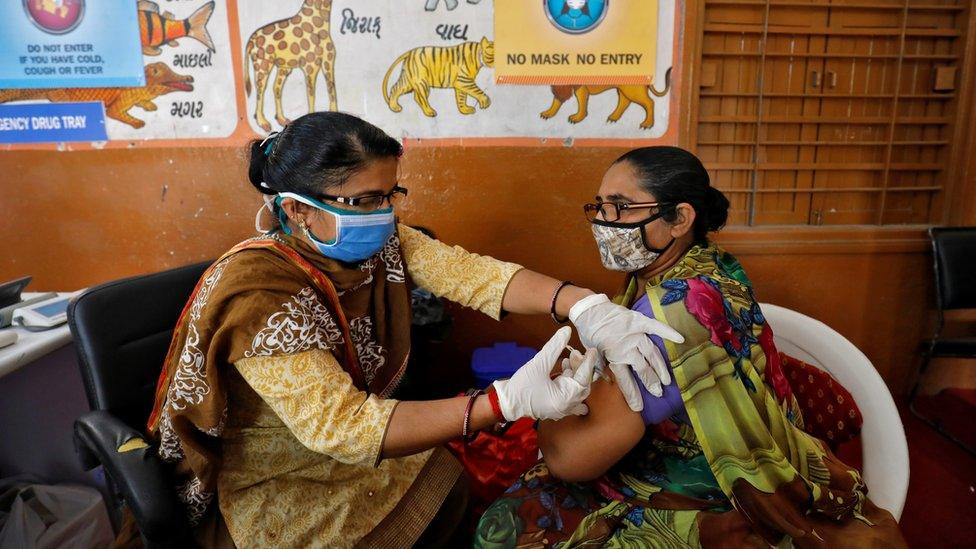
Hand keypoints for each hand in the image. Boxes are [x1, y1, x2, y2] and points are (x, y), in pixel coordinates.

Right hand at [493, 326, 595, 420]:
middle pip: (582, 385)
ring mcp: (561, 409)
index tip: (592, 350)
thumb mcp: (538, 363)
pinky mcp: (556, 407)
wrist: (506, 403)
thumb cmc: (521, 386)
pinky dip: (569, 382)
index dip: (588, 363)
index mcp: (565, 399)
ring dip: (574, 374)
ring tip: (567, 359)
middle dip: (580, 368)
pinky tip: (563, 370)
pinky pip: (570, 395)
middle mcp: (567, 407)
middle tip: (575, 354)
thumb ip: (554, 347)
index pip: (583, 378)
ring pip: (576, 390)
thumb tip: (567, 331)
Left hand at [569, 294, 684, 410]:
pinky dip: (668, 332)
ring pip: (651, 353)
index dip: (632, 394)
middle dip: (651, 382)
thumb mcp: (592, 354)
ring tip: (666, 380)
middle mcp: (626, 348)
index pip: (625, 380)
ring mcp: (634, 334)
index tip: (638, 407)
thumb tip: (611, 383)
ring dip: (660, 367)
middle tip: (659, 393)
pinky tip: (680, 339)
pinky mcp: (638, 321)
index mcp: (613, 357)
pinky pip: (655, 327)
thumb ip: (603, 367)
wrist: (588, 310)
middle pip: (642, 369)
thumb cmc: (589, 333)